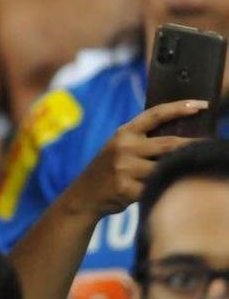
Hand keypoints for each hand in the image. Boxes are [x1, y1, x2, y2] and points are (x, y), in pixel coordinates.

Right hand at [65, 100, 204, 217]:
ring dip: (182, 170)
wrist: (85, 194)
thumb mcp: (121, 147)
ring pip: (166, 167)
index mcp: (124, 132)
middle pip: (169, 144)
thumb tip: (183, 137)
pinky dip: (167, 189)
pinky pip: (157, 187)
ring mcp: (125, 168)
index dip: (179, 107)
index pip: (155, 114)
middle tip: (213, 145)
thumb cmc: (112, 169)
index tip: (201, 104)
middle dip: (194, 145)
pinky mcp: (127, 189)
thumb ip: (144, 140)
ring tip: (196, 169)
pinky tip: (172, 191)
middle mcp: (124, 146)